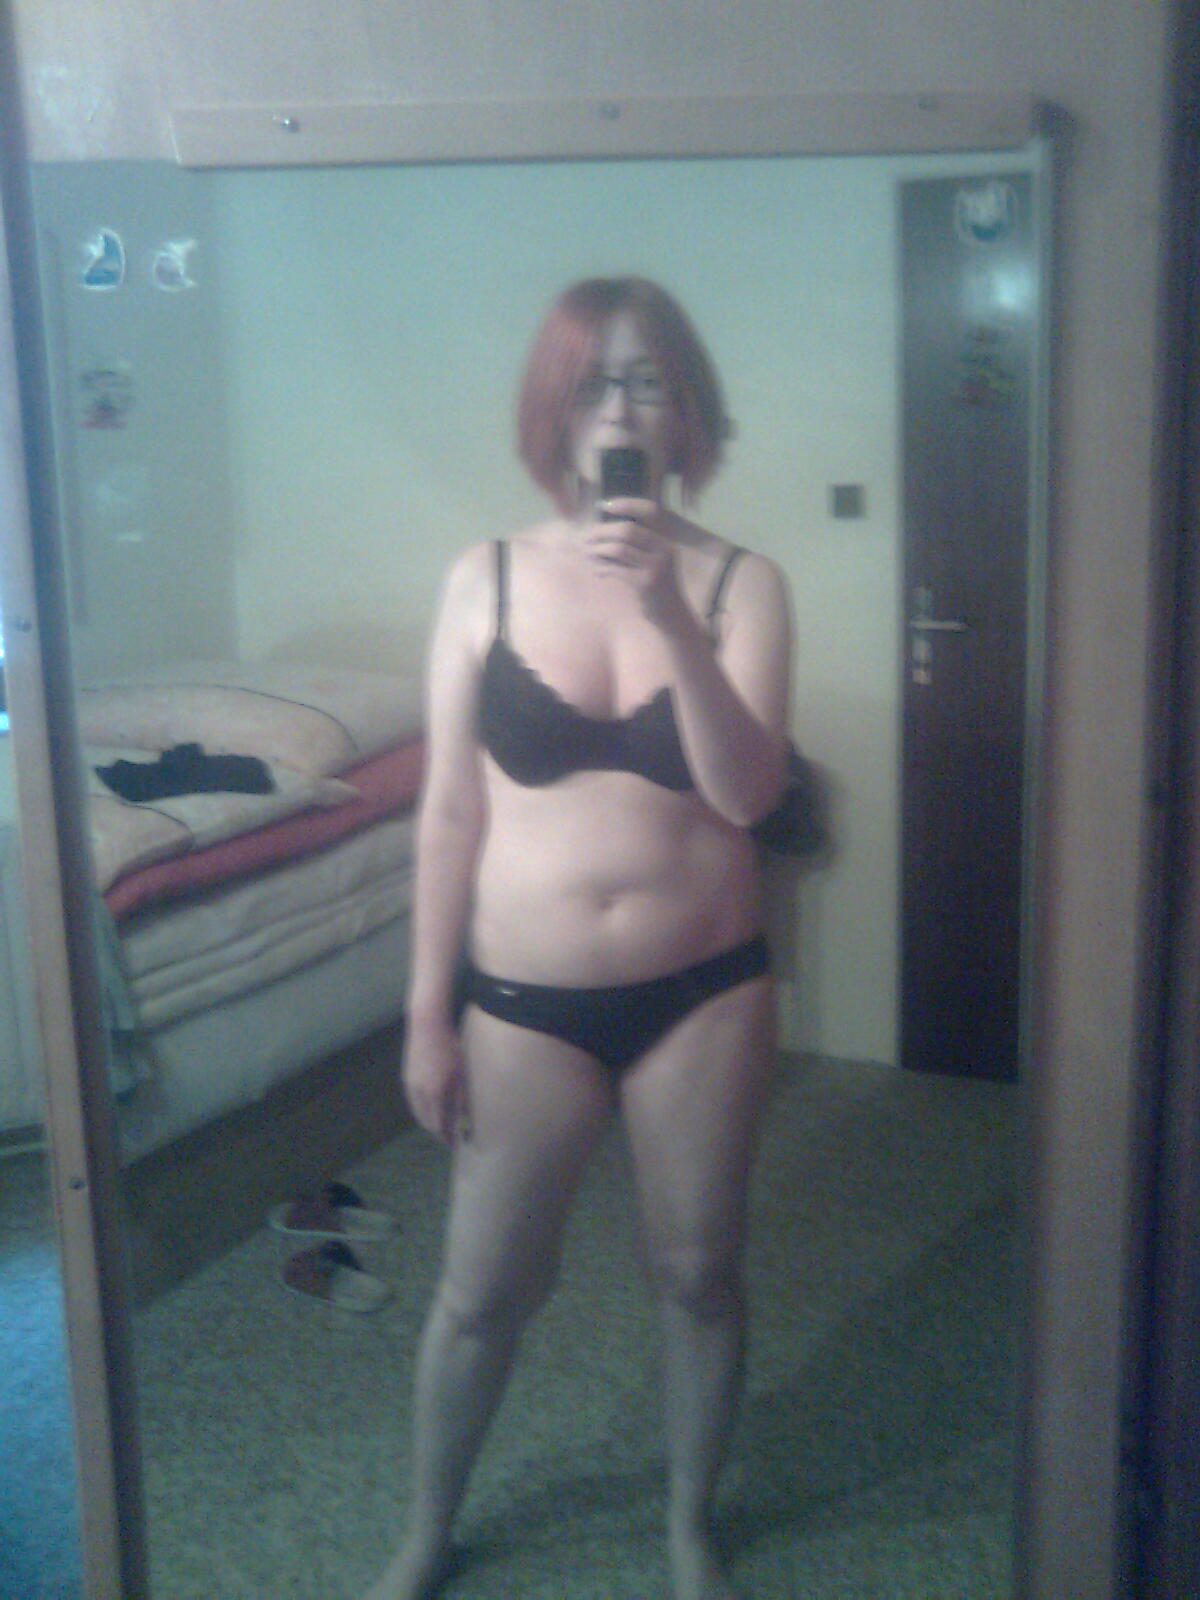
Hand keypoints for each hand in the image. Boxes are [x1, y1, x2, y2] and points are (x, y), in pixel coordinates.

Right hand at [402, 1013, 468, 1144]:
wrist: (427, 1025)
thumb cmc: (450, 1047)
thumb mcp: (461, 1073)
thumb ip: (462, 1098)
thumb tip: (466, 1119)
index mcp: (434, 1095)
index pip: (438, 1125)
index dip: (445, 1137)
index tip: (454, 1144)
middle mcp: (419, 1094)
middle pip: (426, 1121)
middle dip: (436, 1131)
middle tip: (447, 1136)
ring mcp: (410, 1085)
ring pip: (418, 1111)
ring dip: (428, 1120)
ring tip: (439, 1123)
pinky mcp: (407, 1076)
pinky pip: (413, 1101)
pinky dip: (421, 1109)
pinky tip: (429, 1105)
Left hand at [584, 498, 690, 628]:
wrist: (671, 615)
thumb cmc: (656, 586)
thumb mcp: (653, 561)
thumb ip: (636, 545)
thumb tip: (602, 528)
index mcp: (665, 539)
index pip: (650, 510)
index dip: (627, 503)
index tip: (603, 505)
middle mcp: (664, 549)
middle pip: (627, 529)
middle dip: (601, 531)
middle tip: (585, 537)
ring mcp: (656, 566)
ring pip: (619, 549)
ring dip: (597, 549)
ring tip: (587, 553)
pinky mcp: (646, 583)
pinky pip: (616, 569)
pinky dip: (602, 568)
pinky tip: (597, 571)